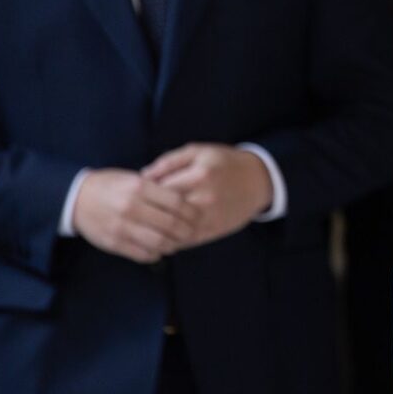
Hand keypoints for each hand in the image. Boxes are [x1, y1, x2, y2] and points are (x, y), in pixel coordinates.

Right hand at [72, 168, 200, 263]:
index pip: (175, 202)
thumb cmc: (110, 185)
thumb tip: (184, 199)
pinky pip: (142, 253)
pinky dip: (155, 254)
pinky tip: (159, 250)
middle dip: (186, 230)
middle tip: (192, 232)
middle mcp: (131, 207)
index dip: (191, 211)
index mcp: (139, 188)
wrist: (76, 199)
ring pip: (158, 242)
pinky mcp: (113, 243)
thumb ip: (156, 188)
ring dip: (173, 245)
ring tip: (177, 242)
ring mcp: (122, 227)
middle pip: (170, 223)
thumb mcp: (133, 178)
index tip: (197, 215)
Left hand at [142, 143, 272, 248]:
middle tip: (134, 214)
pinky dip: (169, 241)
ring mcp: (209, 217)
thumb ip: (170, 161)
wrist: (258, 180)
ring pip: (173, 232)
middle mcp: (205, 198)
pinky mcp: (213, 230)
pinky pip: (185, 241)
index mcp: (200, 175)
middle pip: (164, 213)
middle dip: (146, 215)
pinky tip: (159, 236)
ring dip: (155, 232)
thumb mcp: (199, 151)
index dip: (142, 194)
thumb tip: (143, 176)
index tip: (134, 195)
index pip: (160, 189)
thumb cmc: (224, 162)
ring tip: (142, 228)